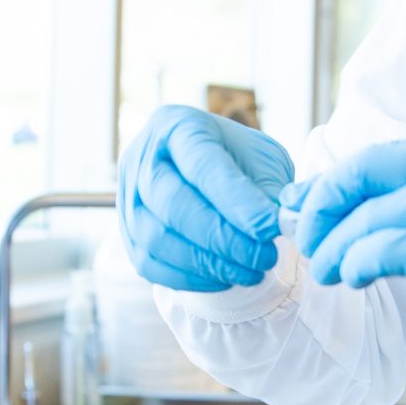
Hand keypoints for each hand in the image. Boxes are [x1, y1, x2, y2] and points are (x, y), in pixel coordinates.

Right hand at [117, 105, 294, 291]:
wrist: (210, 175)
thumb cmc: (238, 162)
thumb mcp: (262, 160)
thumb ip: (268, 189)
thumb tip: (278, 224)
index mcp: (177, 126)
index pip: (202, 165)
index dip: (236, 200)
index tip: (270, 227)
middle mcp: (143, 158)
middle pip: (173, 203)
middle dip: (224, 237)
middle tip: (266, 255)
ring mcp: (128, 198)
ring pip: (158, 238)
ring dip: (210, 262)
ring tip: (253, 270)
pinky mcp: (127, 234)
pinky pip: (151, 264)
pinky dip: (192, 278)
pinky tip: (226, 277)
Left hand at [283, 138, 405, 383]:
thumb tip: (345, 206)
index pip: (383, 157)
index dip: (336, 181)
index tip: (306, 204)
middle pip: (366, 175)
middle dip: (324, 209)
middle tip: (310, 242)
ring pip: (368, 217)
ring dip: (334, 248)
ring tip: (327, 270)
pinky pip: (382, 249)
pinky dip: (356, 263)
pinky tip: (352, 278)